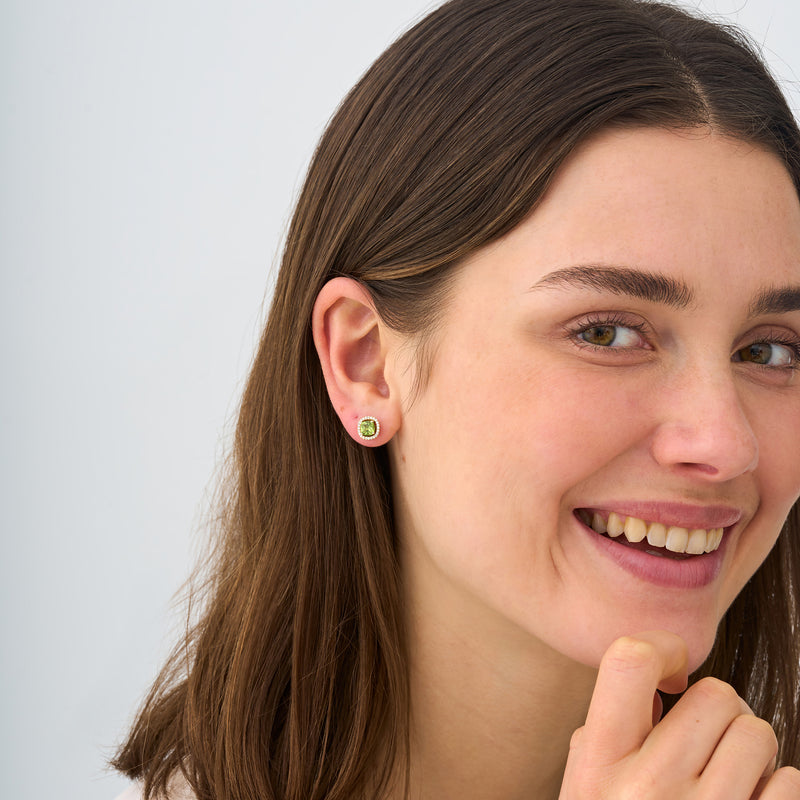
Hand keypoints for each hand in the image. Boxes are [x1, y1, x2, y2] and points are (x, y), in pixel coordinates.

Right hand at [559, 631, 799, 798]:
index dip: (660, 646)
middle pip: (716, 694)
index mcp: (600, 760)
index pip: (627, 661)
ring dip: (749, 747)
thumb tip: (657, 677)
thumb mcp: (584, 785)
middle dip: (717, 708)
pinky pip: (791, 783)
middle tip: (704, 735)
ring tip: (726, 773)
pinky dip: (778, 787)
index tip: (671, 670)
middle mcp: (650, 786)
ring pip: (759, 734)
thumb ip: (608, 728)